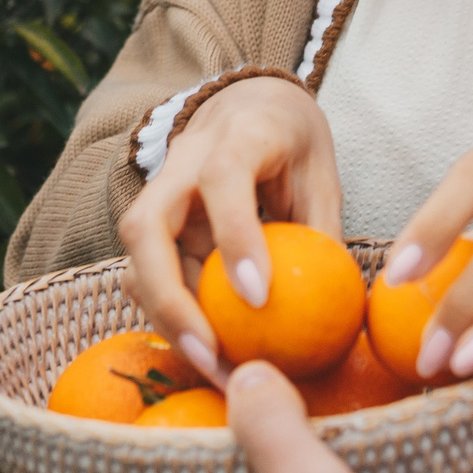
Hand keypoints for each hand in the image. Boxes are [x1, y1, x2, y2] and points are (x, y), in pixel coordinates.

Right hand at [117, 76, 340, 382]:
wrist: (247, 103)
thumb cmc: (293, 141)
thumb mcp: (321, 175)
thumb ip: (319, 232)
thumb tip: (335, 309)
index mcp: (239, 135)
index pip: (223, 178)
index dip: (234, 236)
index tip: (257, 298)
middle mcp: (183, 160)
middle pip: (146, 226)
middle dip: (169, 299)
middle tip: (211, 356)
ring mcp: (159, 191)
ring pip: (137, 257)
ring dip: (167, 319)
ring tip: (214, 370)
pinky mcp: (154, 222)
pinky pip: (146, 272)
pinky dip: (170, 315)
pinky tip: (207, 354)